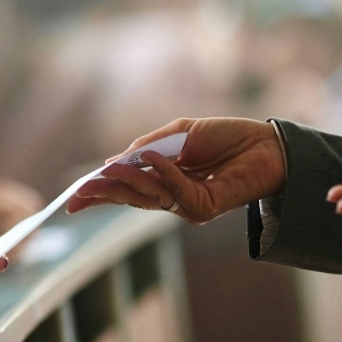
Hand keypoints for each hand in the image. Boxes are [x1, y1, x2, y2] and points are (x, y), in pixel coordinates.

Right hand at [68, 117, 287, 224]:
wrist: (268, 143)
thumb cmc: (228, 136)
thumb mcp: (179, 134)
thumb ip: (147, 148)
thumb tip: (113, 162)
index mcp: (165, 179)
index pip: (126, 189)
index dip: (100, 192)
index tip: (73, 199)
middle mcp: (173, 196)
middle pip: (131, 199)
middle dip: (103, 196)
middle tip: (77, 197)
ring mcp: (188, 205)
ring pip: (149, 197)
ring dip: (128, 183)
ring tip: (107, 173)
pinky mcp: (206, 208)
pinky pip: (176, 192)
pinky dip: (164, 175)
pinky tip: (155, 159)